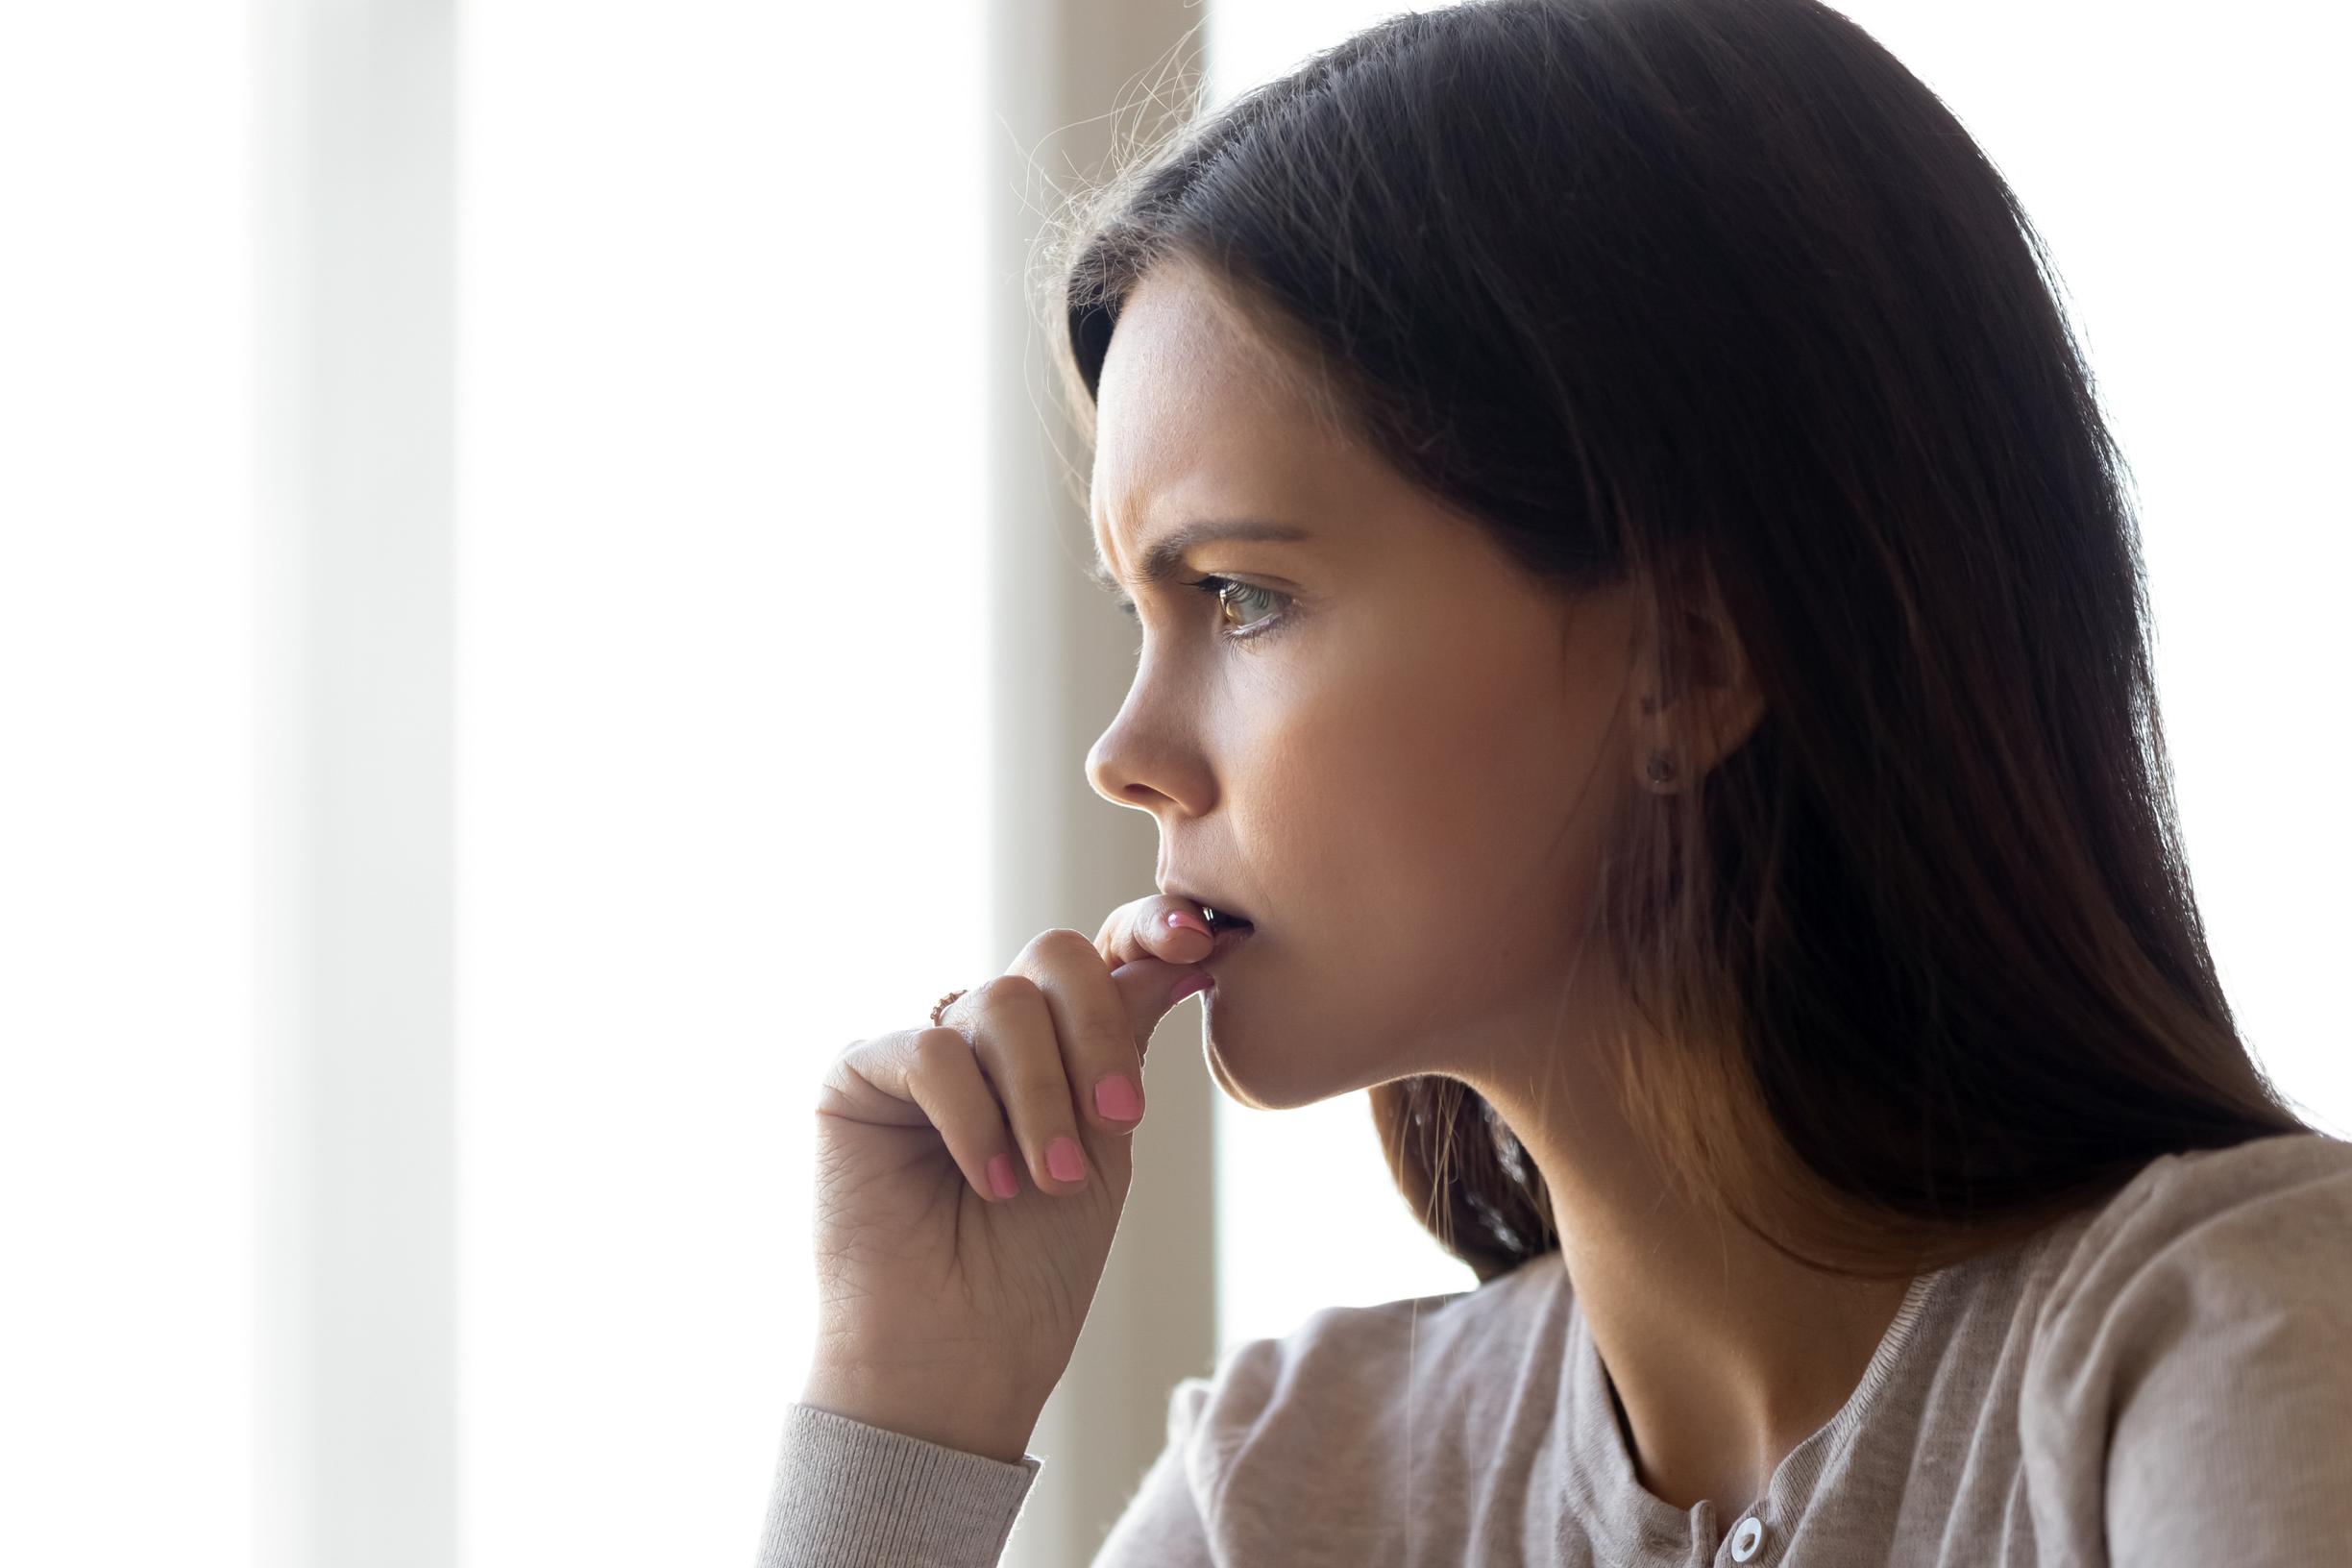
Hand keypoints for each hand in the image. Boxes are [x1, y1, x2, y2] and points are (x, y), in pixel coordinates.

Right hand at [799, 893, 1218, 1462]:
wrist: (961, 1354)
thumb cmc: (1034, 1267)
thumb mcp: (1106, 1140)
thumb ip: (1126, 1042)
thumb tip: (1182, 954)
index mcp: (1053, 1043)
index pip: (1100, 953)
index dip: (1148, 929)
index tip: (1200, 946)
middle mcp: (986, 1033)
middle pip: (1053, 959)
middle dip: (1099, 1033)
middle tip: (1121, 1120)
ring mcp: (920, 1047)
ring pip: (1001, 1004)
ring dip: (1043, 1099)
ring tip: (1050, 1182)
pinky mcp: (855, 1074)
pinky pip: (931, 1050)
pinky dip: (974, 1118)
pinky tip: (991, 1181)